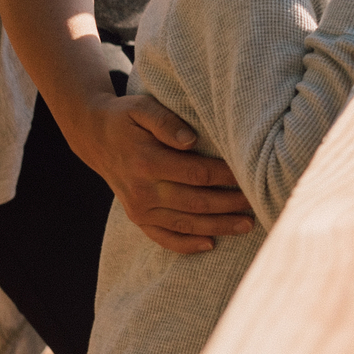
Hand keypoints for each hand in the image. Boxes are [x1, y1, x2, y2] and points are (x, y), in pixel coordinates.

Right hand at [67, 90, 254, 253]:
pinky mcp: (137, 218)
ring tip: (247, 225)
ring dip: (218, 226)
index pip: (196, 173)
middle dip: (230, 204)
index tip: (249, 174)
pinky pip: (163, 238)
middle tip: (258, 203)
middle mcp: (142, 190)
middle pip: (196, 202)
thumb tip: (191, 139)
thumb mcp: (141, 107)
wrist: (95, 136)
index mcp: (146, 161)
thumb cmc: (125, 118)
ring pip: (185, 224)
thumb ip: (165, 121)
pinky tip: (211, 245)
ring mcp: (139, 209)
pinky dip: (186, 245)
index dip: (225, 176)